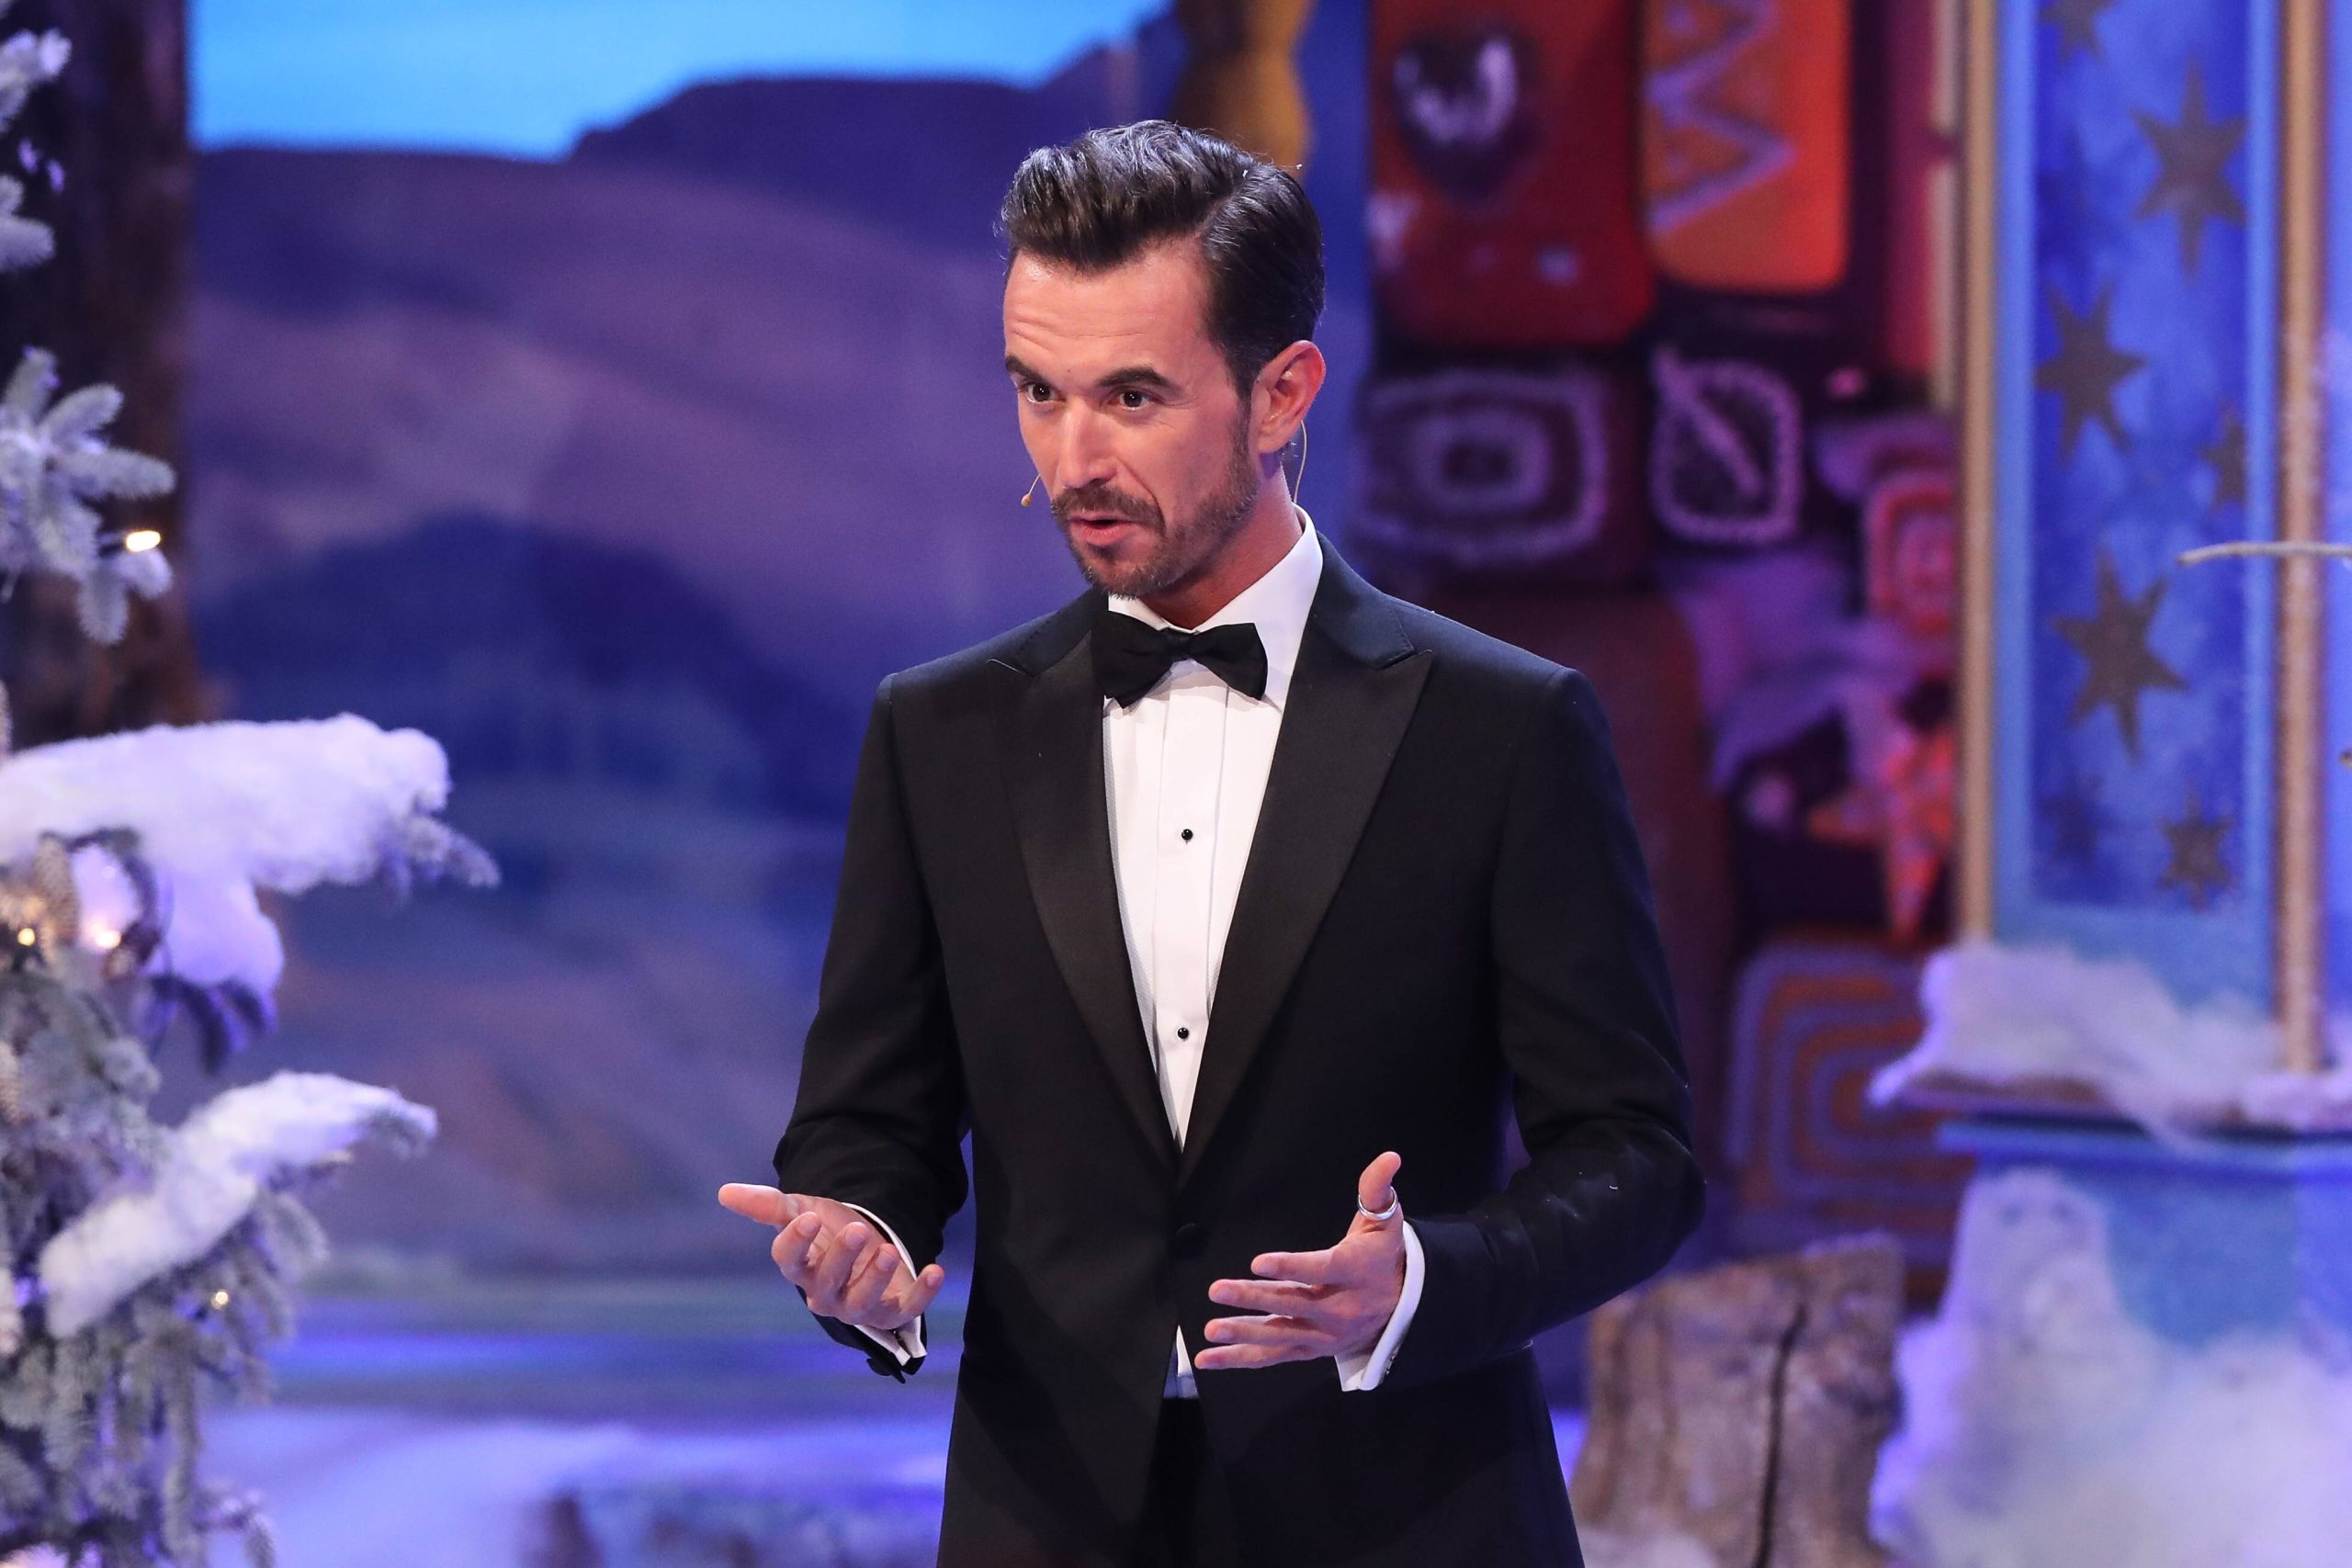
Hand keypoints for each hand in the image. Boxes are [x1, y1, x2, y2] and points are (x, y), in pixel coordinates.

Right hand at [717, 1183, 946, 1333]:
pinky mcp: (892, 1310)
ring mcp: (859, 1305)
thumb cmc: (825, 1233)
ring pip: (862, 1302)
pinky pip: (906, 1309)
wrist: (862, 1249)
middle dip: (842, 1258)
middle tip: (859, 1229)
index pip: (789, 1261)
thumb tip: (724, 1192)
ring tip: (885, 1250)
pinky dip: (922, 1294)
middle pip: (826, 1282)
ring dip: (874, 1278)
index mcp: (800, 1268)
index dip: (796, 1242)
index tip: (807, 1218)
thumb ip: (767, 1205)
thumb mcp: (799, 1211)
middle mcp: (826, 1293)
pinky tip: (935, 1271)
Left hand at [1194, 1151, 1406, 1371]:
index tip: (1258, 1262)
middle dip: (1253, 1298)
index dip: (1289, 1267)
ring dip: (1243, 1333)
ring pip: (1280, 1335)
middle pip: (1292, 1304)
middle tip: (1217, 1290)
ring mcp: (1324, 1335)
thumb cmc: (1384, 1256)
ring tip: (1211, 1328)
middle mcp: (1339, 1309)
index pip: (1320, 1270)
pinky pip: (1273, 1357)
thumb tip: (1389, 1157)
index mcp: (1354, 1272)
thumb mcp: (1386, 1220)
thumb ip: (1377, 1188)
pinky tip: (1208, 1357)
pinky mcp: (1311, 1350)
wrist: (1406, 1308)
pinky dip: (1240, 1359)